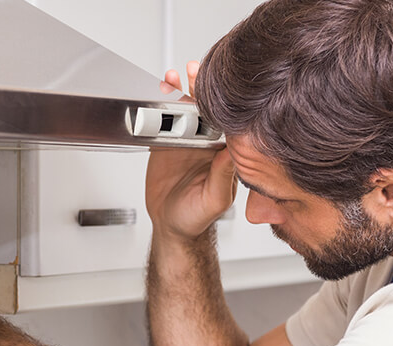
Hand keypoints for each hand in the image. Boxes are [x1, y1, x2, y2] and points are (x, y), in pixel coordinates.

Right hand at [146, 62, 236, 241]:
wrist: (172, 226)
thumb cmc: (197, 217)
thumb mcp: (214, 199)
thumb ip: (223, 174)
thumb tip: (233, 149)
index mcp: (224, 153)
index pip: (223, 120)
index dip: (217, 101)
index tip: (211, 85)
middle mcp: (207, 144)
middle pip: (204, 108)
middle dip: (198, 87)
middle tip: (190, 72)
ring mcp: (188, 142)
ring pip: (185, 111)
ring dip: (179, 93)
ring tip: (171, 79)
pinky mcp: (167, 145)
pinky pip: (164, 122)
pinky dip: (161, 107)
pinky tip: (159, 95)